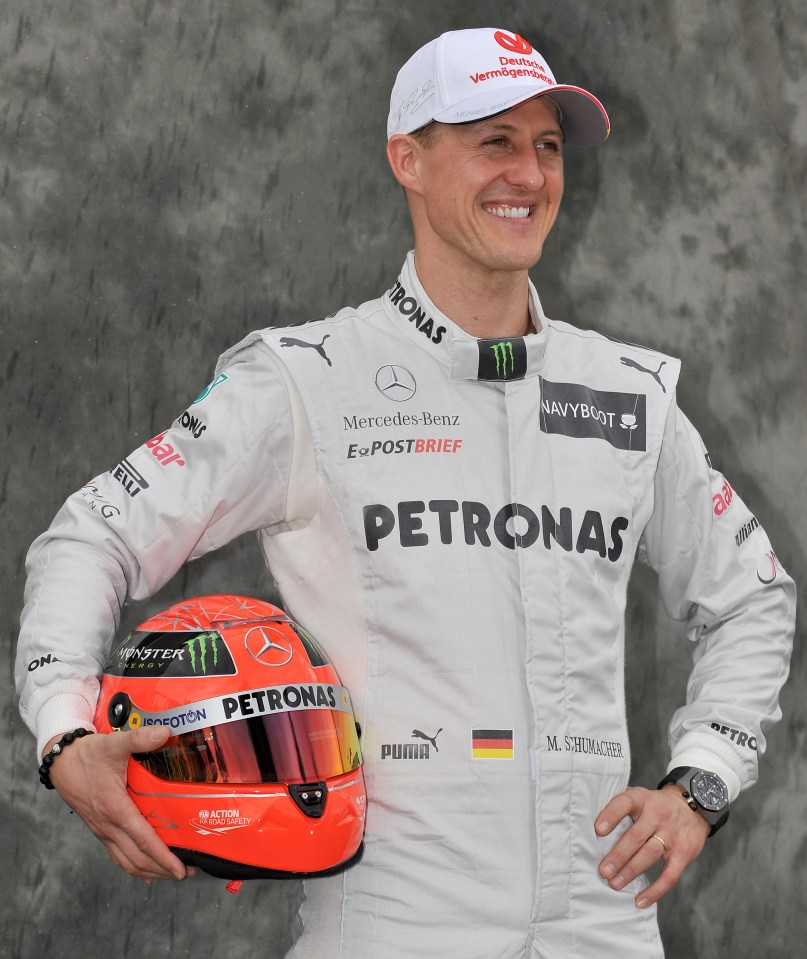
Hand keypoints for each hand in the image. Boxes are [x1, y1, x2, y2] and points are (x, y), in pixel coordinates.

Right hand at [44, 726, 190, 881]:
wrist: (60, 762)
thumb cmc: (87, 755)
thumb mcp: (115, 743)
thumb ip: (140, 738)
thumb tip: (165, 732)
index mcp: (116, 809)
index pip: (144, 840)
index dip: (164, 858)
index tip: (181, 870)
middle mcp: (108, 826)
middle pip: (138, 859)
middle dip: (163, 870)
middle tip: (187, 872)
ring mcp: (102, 830)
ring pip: (127, 862)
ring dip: (149, 871)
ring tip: (171, 873)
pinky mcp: (99, 830)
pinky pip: (117, 856)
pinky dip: (133, 865)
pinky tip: (145, 870)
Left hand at [595, 785, 708, 908]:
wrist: (692, 807)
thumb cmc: (654, 806)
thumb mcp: (639, 797)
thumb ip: (619, 807)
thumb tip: (588, 824)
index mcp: (642, 799)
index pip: (625, 803)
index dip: (611, 815)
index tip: (598, 830)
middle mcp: (657, 814)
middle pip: (636, 836)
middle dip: (618, 855)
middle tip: (603, 871)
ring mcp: (672, 834)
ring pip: (650, 854)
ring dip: (631, 871)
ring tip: (614, 884)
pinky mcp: (684, 853)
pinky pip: (670, 875)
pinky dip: (655, 890)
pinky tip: (640, 901)